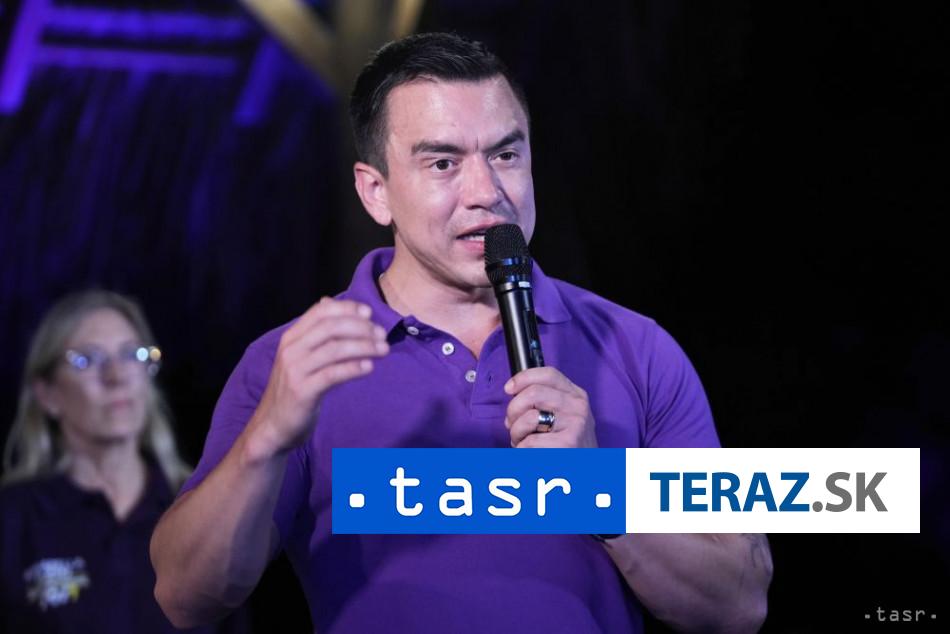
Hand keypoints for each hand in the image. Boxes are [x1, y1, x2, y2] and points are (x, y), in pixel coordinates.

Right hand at [250, 298, 388, 456]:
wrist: (272, 426)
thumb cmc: (293, 389)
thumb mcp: (300, 356)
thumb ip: (315, 332)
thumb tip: (329, 301)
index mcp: (291, 337)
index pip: (320, 311)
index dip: (347, 308)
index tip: (369, 313)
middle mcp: (291, 349)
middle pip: (330, 327)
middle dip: (361, 327)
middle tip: (382, 334)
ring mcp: (295, 370)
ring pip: (334, 349)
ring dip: (364, 346)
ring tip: (384, 350)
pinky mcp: (302, 391)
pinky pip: (332, 374)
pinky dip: (353, 368)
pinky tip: (369, 367)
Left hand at [503, 367, 597, 447]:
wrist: (587, 470)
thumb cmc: (566, 444)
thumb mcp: (562, 415)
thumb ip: (543, 400)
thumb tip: (514, 394)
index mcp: (576, 395)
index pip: (548, 374)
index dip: (523, 378)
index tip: (509, 389)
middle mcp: (578, 406)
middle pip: (532, 393)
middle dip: (513, 410)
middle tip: (512, 425)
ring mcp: (575, 424)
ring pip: (529, 417)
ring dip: (516, 432)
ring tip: (522, 441)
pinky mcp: (568, 443)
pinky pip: (530, 442)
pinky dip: (522, 450)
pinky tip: (531, 453)